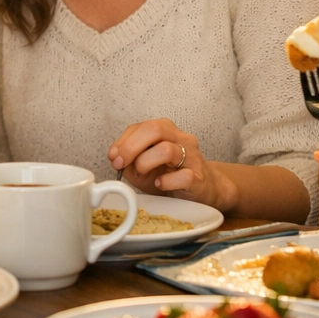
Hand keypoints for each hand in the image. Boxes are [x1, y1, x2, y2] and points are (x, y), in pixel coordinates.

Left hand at [108, 118, 235, 211]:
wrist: (205, 190)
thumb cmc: (171, 176)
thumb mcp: (145, 167)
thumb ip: (129, 161)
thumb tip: (116, 159)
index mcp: (166, 132)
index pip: (142, 126)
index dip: (123, 141)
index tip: (113, 156)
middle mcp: (181, 139)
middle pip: (154, 130)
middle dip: (131, 147)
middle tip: (121, 163)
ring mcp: (192, 157)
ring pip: (167, 150)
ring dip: (146, 163)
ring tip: (143, 175)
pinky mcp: (200, 178)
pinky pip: (183, 176)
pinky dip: (166, 182)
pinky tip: (160, 185)